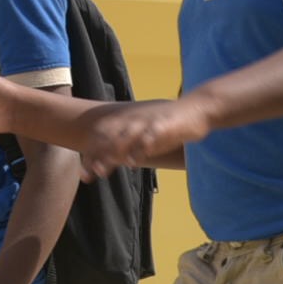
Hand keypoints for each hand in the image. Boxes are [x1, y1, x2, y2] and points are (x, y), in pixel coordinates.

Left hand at [78, 98, 202, 169]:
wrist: (198, 107)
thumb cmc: (170, 123)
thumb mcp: (146, 130)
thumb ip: (132, 143)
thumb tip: (117, 160)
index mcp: (128, 120)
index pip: (102, 135)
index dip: (90, 153)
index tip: (84, 174)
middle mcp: (134, 119)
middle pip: (108, 137)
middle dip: (95, 156)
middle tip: (87, 176)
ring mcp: (149, 122)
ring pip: (124, 137)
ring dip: (111, 154)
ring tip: (101, 171)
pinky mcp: (165, 125)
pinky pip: (150, 136)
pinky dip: (140, 149)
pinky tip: (133, 162)